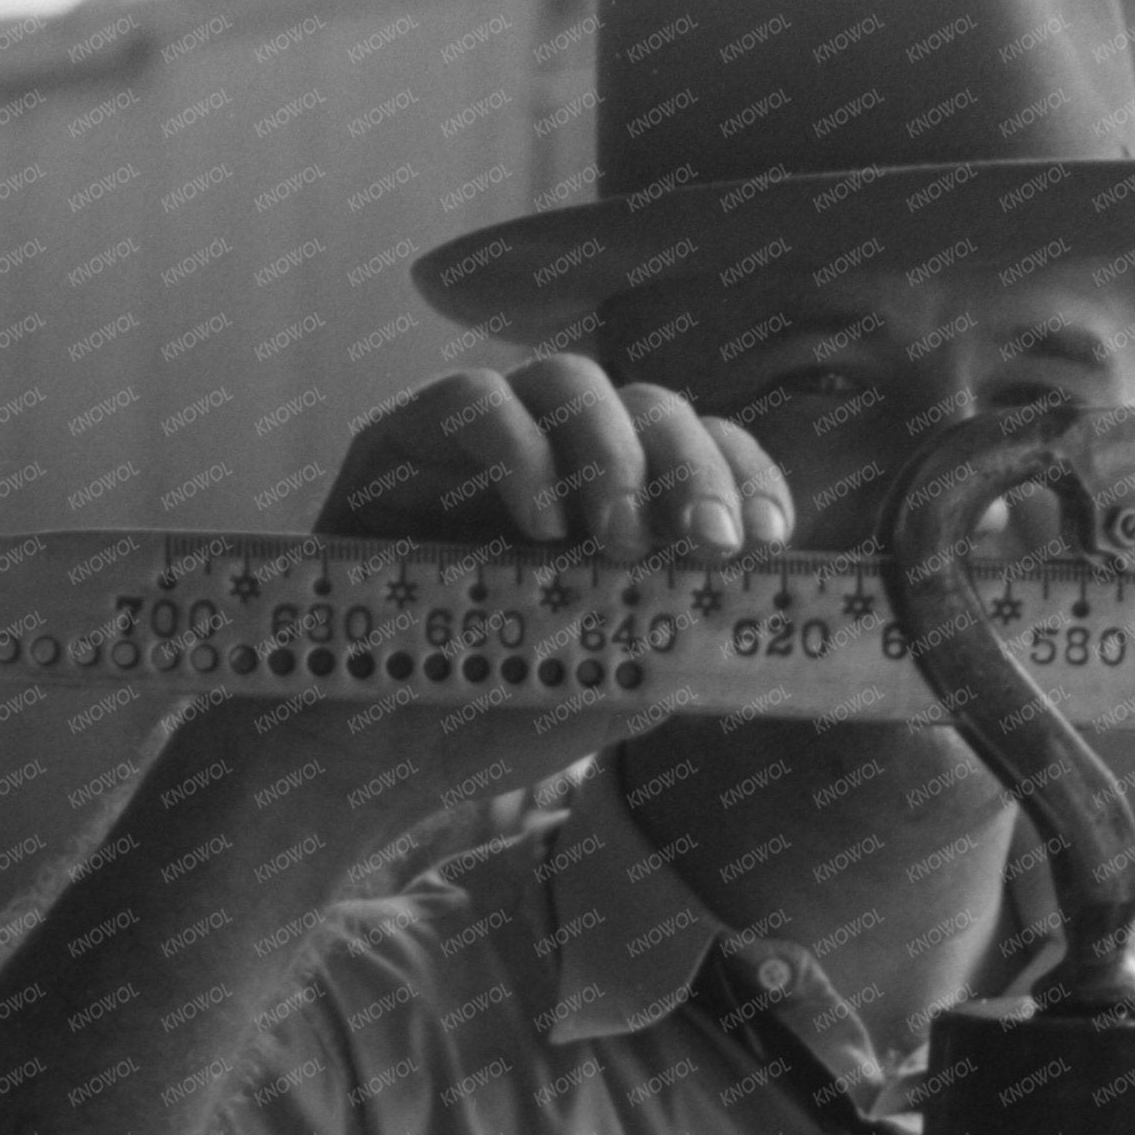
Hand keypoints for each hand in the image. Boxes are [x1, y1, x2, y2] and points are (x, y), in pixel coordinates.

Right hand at [202, 358, 796, 808]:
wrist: (362, 755)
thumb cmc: (490, 714)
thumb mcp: (614, 677)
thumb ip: (681, 628)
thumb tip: (771, 603)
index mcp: (616, 498)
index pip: (702, 444)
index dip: (744, 473)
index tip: (766, 538)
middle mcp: (554, 454)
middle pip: (649, 401)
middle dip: (692, 467)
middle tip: (706, 545)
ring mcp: (476, 441)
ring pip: (567, 378)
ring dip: (610, 452)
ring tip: (614, 542)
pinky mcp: (398, 441)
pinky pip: (468, 399)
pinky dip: (516, 452)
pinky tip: (536, 527)